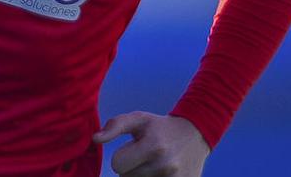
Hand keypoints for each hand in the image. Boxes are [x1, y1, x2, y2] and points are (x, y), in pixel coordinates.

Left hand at [93, 111, 209, 175]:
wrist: (195, 134)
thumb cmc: (159, 126)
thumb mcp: (138, 119)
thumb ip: (114, 125)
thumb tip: (95, 139)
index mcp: (153, 146)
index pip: (117, 165)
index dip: (119, 158)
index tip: (129, 151)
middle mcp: (166, 166)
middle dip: (130, 168)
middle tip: (142, 157)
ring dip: (141, 176)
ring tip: (151, 164)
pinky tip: (158, 172)